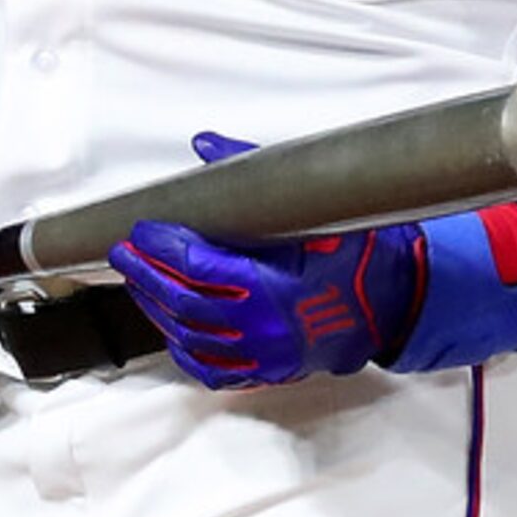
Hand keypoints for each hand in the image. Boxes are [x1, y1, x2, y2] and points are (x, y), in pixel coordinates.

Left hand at [109, 132, 422, 389]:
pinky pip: (210, 369)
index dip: (163, 247)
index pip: (198, 267)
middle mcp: (264, 327)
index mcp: (274, 287)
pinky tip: (168, 326)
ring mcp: (263, 356)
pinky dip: (182, 347)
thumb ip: (254, 171)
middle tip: (126, 252)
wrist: (391, 305)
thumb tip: (207, 145)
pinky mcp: (266, 372)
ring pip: (189, 336)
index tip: (143, 229)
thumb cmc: (354, 256)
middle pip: (183, 303)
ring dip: (156, 307)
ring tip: (138, 280)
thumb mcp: (311, 209)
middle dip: (146, 274)